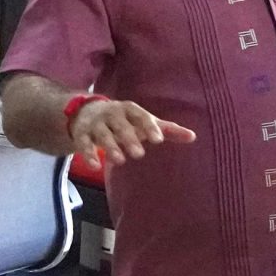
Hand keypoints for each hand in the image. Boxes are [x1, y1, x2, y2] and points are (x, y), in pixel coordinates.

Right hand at [69, 98, 195, 163]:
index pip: (141, 116)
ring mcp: (96, 123)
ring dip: (109, 146)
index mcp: (130, 109)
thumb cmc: (125, 120)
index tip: (158, 140)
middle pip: (120, 125)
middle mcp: (112, 114)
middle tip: (139, 154)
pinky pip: (83, 143)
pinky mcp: (82, 133)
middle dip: (128, 138)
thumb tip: (193, 137)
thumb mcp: (144, 121)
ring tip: (119, 160)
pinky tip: (95, 166)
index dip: (149, 126)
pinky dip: (88, 154)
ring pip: (102, 134)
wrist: (88, 111)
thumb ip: (167, 130)